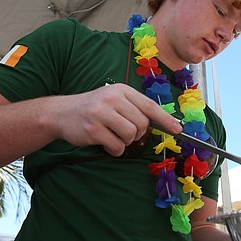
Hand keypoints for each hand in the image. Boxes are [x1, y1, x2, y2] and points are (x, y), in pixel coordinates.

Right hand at [53, 84, 182, 156]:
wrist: (62, 113)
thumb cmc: (94, 109)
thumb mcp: (114, 100)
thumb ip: (134, 108)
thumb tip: (161, 123)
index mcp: (122, 90)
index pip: (149, 105)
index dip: (165, 119)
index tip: (178, 129)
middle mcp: (112, 98)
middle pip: (142, 124)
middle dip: (136, 133)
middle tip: (122, 131)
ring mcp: (102, 113)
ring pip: (131, 135)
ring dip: (125, 142)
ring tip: (112, 136)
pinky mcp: (93, 128)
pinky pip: (117, 146)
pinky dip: (114, 149)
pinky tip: (104, 142)